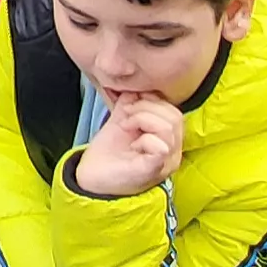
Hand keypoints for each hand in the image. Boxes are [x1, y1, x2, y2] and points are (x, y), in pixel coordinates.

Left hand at [71, 94, 188, 197]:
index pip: (174, 110)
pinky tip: (133, 145)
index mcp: (168, 139)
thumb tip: (135, 89)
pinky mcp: (154, 170)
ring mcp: (166, 163)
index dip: (152, 100)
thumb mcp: (121, 122)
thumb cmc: (108, 154)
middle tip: (126, 116)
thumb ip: (130, 105)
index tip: (130, 103)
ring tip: (126, 127)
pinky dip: (145, 139)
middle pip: (175, 116)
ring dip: (142, 119)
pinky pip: (161, 146)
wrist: (92, 178)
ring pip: (169, 127)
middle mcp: (173, 152)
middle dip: (146, 107)